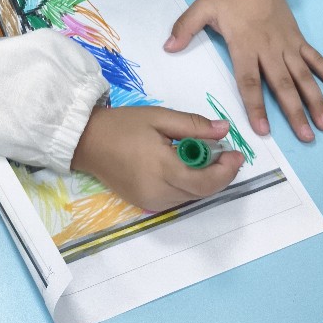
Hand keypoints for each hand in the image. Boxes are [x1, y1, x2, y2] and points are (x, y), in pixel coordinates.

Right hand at [71, 105, 243, 212]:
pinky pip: (177, 198)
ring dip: (203, 180)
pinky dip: (187, 184)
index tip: (236, 153)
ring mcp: (151, 202)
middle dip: (218, 174)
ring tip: (201, 155)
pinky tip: (182, 166)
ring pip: (191, 197)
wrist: (86, 141)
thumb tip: (224, 130)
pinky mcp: (145, 205)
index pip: (206, 181)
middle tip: (223, 152)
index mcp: (162, 169)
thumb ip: (193, 126)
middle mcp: (159, 193)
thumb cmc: (122, 125)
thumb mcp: (159, 117)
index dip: (226, 170)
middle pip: (202, 192)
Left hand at [164, 0, 322, 142]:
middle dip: (294, 112)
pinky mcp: (299, 41)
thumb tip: (168, 48)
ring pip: (304, 77)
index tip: (263, 130)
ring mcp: (288, 46)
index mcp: (245, 45)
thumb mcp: (202, 8)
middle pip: (283, 85)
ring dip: (316, 101)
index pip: (249, 81)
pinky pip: (316, 59)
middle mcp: (269, 49)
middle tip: (305, 137)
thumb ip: (184, 28)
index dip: (256, 106)